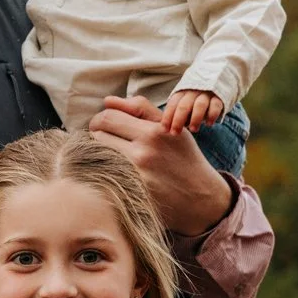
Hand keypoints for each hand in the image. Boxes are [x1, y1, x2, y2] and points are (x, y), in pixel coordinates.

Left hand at [86, 95, 235, 237]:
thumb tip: (107, 100)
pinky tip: (113, 171)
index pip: (108, 117)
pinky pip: (103, 175)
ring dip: (98, 152)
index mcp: (153, 133)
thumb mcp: (170, 126)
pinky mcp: (131, 194)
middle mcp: (143, 154)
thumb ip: (139, 108)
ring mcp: (136, 177)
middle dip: (97, 134)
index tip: (104, 124)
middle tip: (104, 139)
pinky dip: (103, 171)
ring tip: (110, 154)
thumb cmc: (182, 156)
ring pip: (97, 155)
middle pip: (98, 135)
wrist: (200, 197)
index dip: (101, 119)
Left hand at [162, 89, 225, 134]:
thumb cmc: (195, 100)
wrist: (217, 83)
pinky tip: (209, 124)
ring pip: (200, 105)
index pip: (172, 104)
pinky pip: (215, 105)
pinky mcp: (219, 97)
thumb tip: (165, 129)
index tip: (164, 130)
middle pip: (184, 105)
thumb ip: (176, 113)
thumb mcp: (184, 103)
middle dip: (178, 120)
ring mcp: (207, 93)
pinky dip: (212, 115)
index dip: (168, 117)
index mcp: (182, 93)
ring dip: (195, 118)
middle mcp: (193, 92)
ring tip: (194, 130)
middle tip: (175, 133)